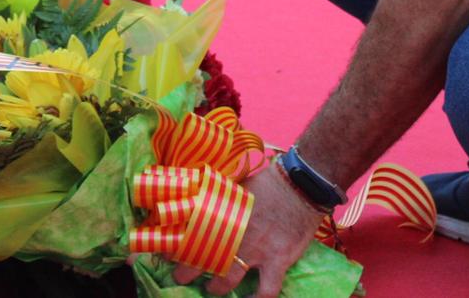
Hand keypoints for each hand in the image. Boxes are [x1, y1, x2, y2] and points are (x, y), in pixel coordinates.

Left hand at [171, 161, 324, 297]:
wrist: (302, 184)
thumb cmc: (269, 181)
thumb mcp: (236, 184)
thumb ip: (218, 197)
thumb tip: (197, 198)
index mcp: (224, 213)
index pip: (191, 233)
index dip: (175, 246)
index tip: (166, 252)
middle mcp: (236, 234)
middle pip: (203, 259)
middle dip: (187, 271)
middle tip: (181, 275)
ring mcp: (257, 250)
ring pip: (227, 279)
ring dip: (215, 287)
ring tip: (211, 288)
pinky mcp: (278, 260)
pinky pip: (266, 290)